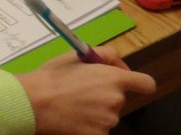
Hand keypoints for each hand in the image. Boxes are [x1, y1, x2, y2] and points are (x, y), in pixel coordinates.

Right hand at [17, 45, 155, 134]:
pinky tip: (72, 119)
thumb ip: (104, 54)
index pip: (146, 84)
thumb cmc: (53, 76)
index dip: (138, 82)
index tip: (123, 81)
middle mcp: (116, 101)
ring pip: (107, 115)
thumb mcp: (76, 55)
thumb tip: (119, 65)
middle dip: (104, 94)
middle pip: (119, 99)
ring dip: (96, 111)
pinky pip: (98, 130)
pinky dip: (88, 126)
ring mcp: (108, 122)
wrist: (34, 103)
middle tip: (80, 90)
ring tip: (72, 105)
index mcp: (114, 79)